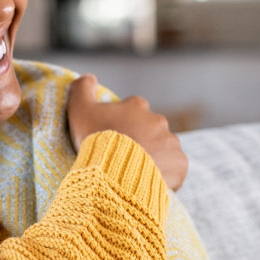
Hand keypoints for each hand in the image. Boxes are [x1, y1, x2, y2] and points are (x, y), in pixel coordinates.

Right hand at [67, 73, 187, 190]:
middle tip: (124, 156)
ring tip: (136, 173)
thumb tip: (90, 78)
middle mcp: (158, 121)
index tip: (112, 136)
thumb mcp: (80, 111)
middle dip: (140, 140)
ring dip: (153, 157)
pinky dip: (166, 174)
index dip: (121, 123)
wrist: (115, 173)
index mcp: (137, 106)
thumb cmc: (96, 140)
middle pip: (149, 129)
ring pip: (163, 148)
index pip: (132, 109)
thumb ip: (82, 89)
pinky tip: (151, 181)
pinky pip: (175, 168)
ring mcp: (171, 142)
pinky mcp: (180, 163)